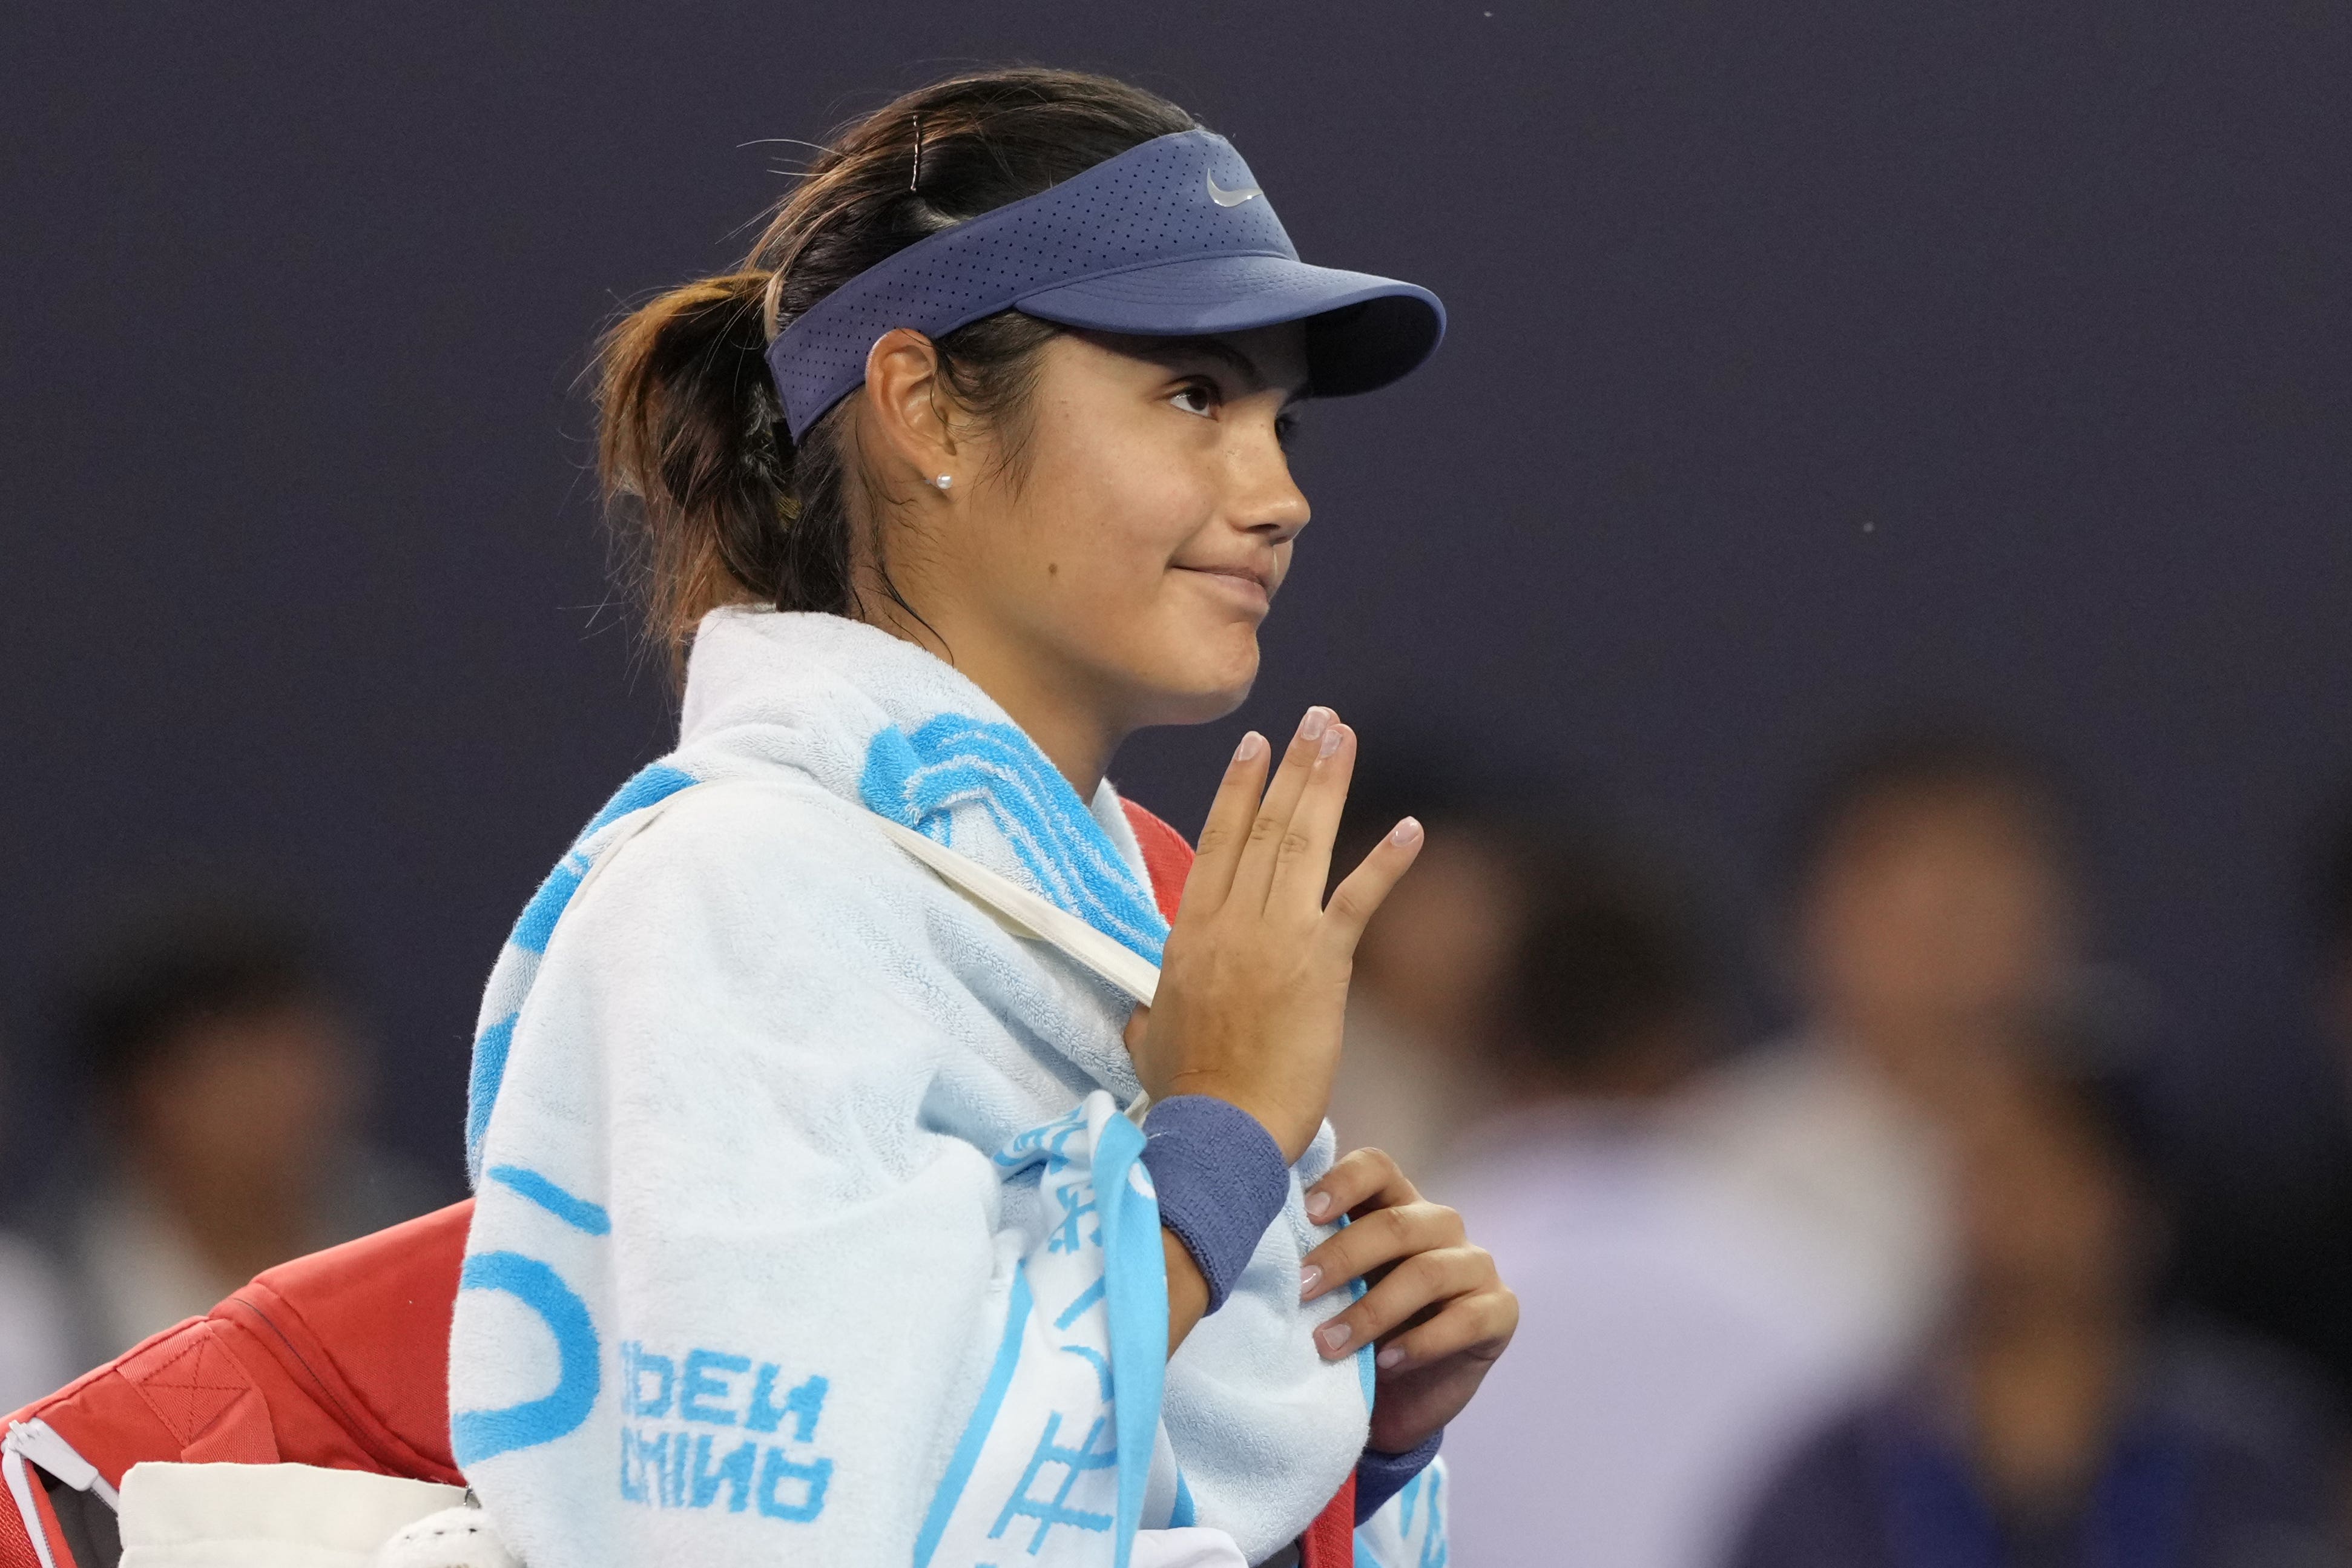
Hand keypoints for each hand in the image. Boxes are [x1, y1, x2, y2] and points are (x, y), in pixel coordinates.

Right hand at [1128, 708, 1421, 1162]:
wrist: (1220, 1132)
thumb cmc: (1188, 1096)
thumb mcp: (1149, 1044)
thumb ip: (1147, 1016)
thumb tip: (1139, 1016)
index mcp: (1189, 934)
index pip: (1218, 842)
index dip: (1239, 787)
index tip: (1257, 744)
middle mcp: (1230, 923)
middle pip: (1264, 825)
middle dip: (1295, 766)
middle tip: (1319, 719)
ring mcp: (1275, 939)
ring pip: (1302, 843)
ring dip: (1327, 784)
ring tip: (1344, 737)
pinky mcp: (1320, 966)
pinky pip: (1357, 900)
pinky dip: (1386, 861)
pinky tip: (1411, 828)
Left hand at [1298, 1147, 1516, 1453]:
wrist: (1397, 1402)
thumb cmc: (1353, 1331)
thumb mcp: (1331, 1290)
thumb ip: (1312, 1258)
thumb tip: (1252, 1236)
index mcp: (1395, 1204)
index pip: (1376, 1167)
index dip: (1342, 1182)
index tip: (1304, 1213)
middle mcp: (1439, 1226)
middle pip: (1396, 1223)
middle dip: (1343, 1256)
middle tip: (1300, 1291)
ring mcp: (1474, 1266)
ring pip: (1427, 1272)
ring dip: (1372, 1310)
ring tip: (1328, 1344)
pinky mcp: (1500, 1311)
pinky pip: (1466, 1319)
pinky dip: (1420, 1343)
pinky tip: (1384, 1362)